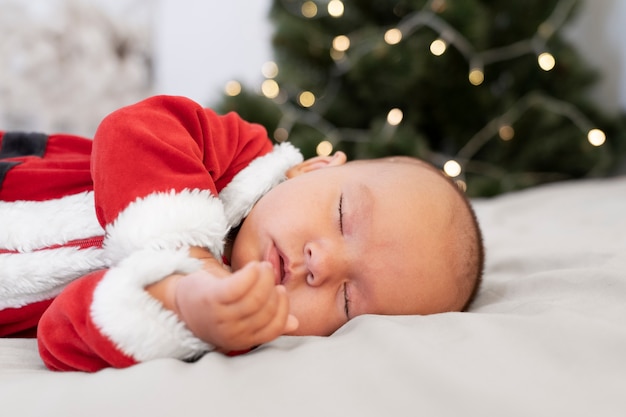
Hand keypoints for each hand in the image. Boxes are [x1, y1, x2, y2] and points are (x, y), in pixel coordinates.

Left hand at [174, 261, 298, 351]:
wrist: (182, 303)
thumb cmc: (217, 309)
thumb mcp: (243, 319)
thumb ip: (268, 322)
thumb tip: (294, 324)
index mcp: (243, 340)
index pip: (274, 327)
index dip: (282, 307)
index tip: (279, 290)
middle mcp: (232, 333)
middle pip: (265, 309)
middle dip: (272, 287)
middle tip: (269, 272)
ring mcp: (220, 317)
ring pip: (254, 297)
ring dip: (264, 277)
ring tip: (261, 266)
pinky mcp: (211, 298)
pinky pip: (238, 286)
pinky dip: (250, 273)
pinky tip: (252, 266)